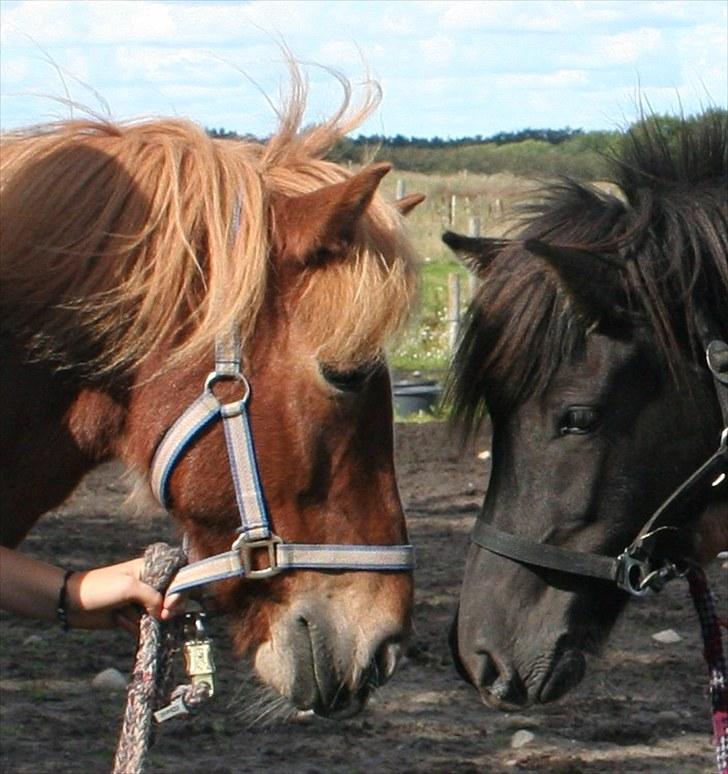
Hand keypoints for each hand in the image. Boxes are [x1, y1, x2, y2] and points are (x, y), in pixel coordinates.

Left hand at [67, 558, 185, 631]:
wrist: (70, 604)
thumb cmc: (100, 588)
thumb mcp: (129, 587)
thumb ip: (153, 597)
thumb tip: (165, 613)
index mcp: (151, 569)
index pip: (178, 577)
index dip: (180, 592)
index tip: (170, 605)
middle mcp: (149, 585)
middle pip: (172, 599)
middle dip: (165, 611)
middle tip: (161, 617)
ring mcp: (141, 602)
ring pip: (158, 616)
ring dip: (143, 620)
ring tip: (124, 614)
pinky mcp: (132, 617)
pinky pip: (144, 627)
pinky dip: (135, 628)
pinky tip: (119, 621)